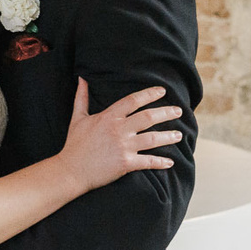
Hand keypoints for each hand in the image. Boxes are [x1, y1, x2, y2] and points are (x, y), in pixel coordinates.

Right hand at [55, 79, 180, 193]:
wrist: (71, 170)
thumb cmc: (74, 144)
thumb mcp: (77, 118)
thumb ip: (82, 97)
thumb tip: (82, 79)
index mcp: (109, 117)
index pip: (133, 101)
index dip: (149, 94)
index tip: (162, 91)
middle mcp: (119, 130)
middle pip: (148, 117)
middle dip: (166, 113)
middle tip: (179, 111)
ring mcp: (123, 147)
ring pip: (152, 139)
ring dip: (168, 136)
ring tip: (179, 135)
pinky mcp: (126, 164)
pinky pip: (148, 161)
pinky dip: (160, 162)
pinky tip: (170, 162)